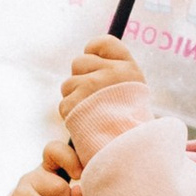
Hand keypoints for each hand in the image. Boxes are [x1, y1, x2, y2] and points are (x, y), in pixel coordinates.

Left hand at [58, 32, 151, 155]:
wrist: (126, 153)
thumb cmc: (129, 125)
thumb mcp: (132, 92)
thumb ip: (114, 71)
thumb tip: (90, 50)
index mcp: (128, 68)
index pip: (102, 42)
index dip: (93, 52)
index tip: (94, 67)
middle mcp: (111, 74)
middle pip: (79, 62)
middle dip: (80, 79)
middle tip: (94, 100)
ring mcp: (92, 88)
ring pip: (68, 84)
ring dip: (74, 99)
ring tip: (92, 115)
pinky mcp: (76, 104)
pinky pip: (64, 104)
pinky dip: (70, 116)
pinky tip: (85, 125)